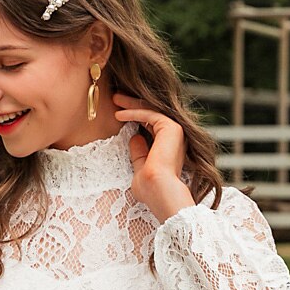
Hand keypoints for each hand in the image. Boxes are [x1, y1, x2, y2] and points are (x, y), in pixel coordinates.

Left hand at [112, 92, 195, 222]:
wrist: (158, 191)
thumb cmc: (150, 189)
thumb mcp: (140, 168)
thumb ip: (138, 153)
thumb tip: (134, 138)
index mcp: (169, 146)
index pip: (150, 125)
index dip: (134, 117)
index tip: (118, 114)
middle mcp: (174, 137)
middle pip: (150, 113)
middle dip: (132, 104)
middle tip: (115, 98)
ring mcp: (175, 131)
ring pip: (150, 110)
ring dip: (131, 104)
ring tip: (114, 99)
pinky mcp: (171, 128)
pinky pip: (149, 114)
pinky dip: (133, 112)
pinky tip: (119, 114)